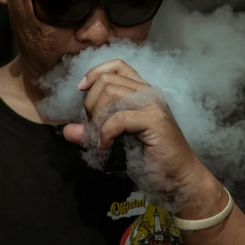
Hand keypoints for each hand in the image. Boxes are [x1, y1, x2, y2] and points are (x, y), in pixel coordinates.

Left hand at [62, 58, 207, 198]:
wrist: (177, 178)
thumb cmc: (149, 159)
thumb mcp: (115, 142)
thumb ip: (92, 132)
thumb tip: (67, 130)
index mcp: (142, 91)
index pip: (117, 66)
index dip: (95, 73)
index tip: (81, 90)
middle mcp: (149, 92)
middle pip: (107, 81)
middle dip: (91, 104)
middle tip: (94, 128)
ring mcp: (153, 105)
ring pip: (111, 94)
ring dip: (97, 118)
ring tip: (100, 138)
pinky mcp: (154, 121)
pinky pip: (118, 118)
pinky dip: (105, 133)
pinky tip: (106, 146)